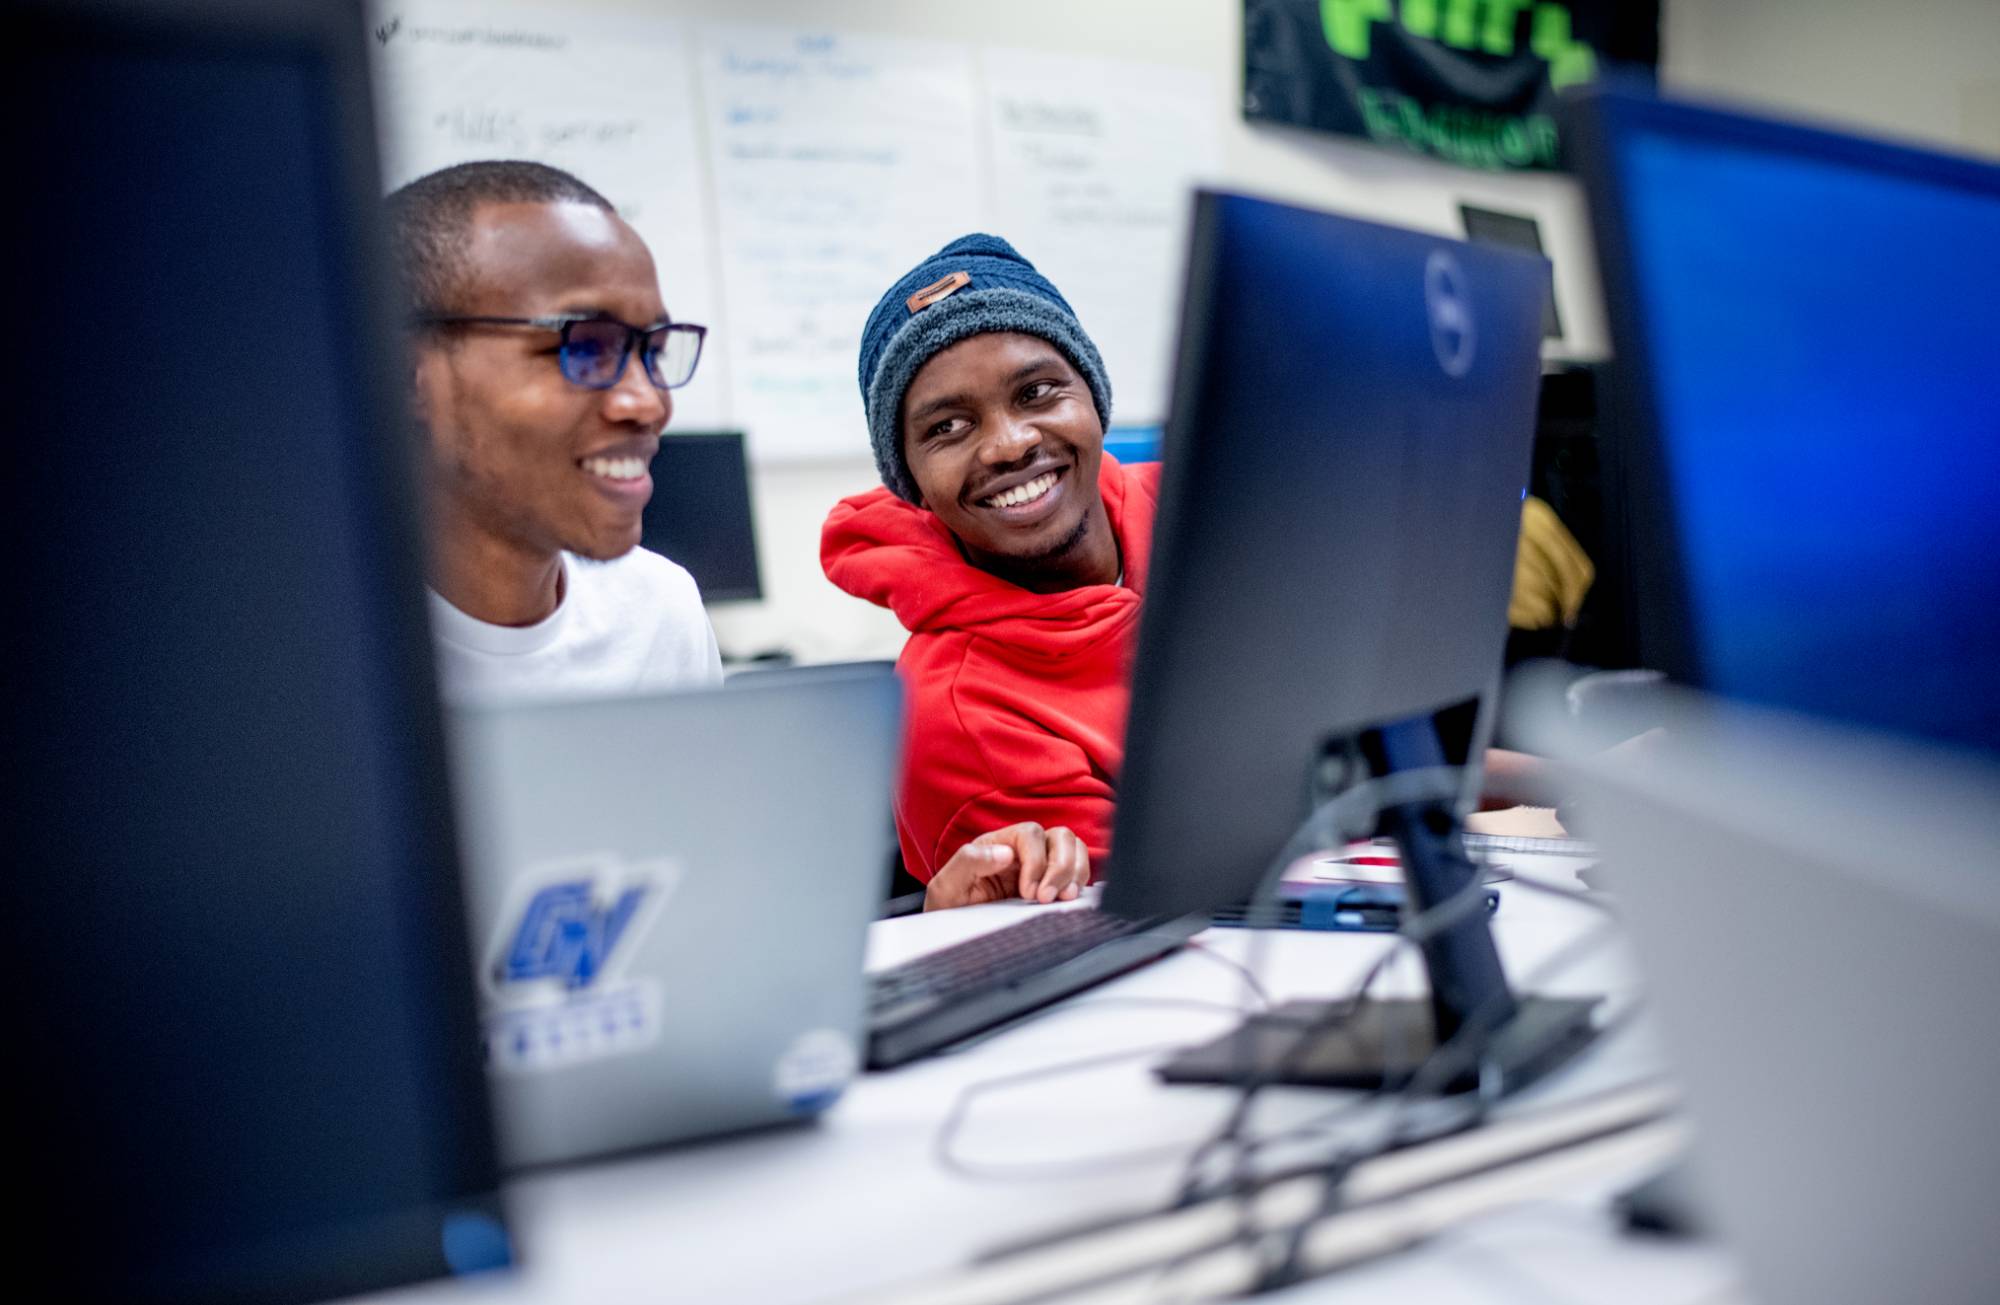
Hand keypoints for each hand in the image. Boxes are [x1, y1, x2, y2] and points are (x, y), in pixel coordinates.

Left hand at [924, 822, 1091, 910]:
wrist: (954, 934)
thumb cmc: (949, 908)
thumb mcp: (946, 886)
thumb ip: (968, 862)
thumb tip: (1005, 853)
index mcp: (998, 844)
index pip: (1031, 834)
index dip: (1036, 860)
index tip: (1028, 892)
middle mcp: (1023, 851)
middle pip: (1060, 837)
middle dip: (1062, 866)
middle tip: (1049, 898)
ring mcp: (1040, 867)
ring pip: (1074, 850)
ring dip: (1075, 873)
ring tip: (1064, 899)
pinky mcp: (1052, 886)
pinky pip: (1077, 873)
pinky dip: (1079, 883)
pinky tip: (1068, 902)